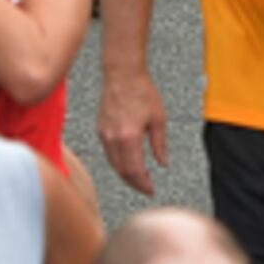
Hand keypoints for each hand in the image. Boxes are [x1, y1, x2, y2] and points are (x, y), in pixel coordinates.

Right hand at [102, 67, 168, 194]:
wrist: (123, 74)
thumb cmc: (141, 91)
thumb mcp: (158, 119)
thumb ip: (160, 144)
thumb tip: (163, 163)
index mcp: (129, 137)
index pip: (134, 171)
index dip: (143, 184)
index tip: (151, 190)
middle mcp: (113, 138)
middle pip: (122, 171)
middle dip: (134, 183)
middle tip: (146, 187)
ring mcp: (104, 134)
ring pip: (113, 163)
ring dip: (126, 174)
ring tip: (139, 176)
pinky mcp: (100, 129)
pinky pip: (109, 153)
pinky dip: (118, 162)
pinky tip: (128, 160)